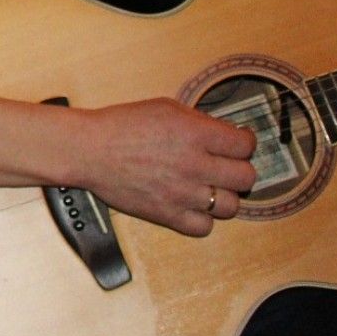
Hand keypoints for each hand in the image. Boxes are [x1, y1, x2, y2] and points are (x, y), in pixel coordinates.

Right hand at [74, 99, 255, 237]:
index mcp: (195, 134)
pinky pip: (205, 227)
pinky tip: (192, 204)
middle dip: (238, 169)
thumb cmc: (123, 125)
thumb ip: (200, 122)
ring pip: (231, 206)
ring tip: (208, 187)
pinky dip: (202, 218)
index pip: (245, 145)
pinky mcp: (167, 215)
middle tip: (223, 165)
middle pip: (246, 177)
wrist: (90, 150)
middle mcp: (194, 165)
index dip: (243, 143)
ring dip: (223, 195)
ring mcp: (182, 193)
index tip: (235, 144)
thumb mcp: (165, 108)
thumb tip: (226, 134)